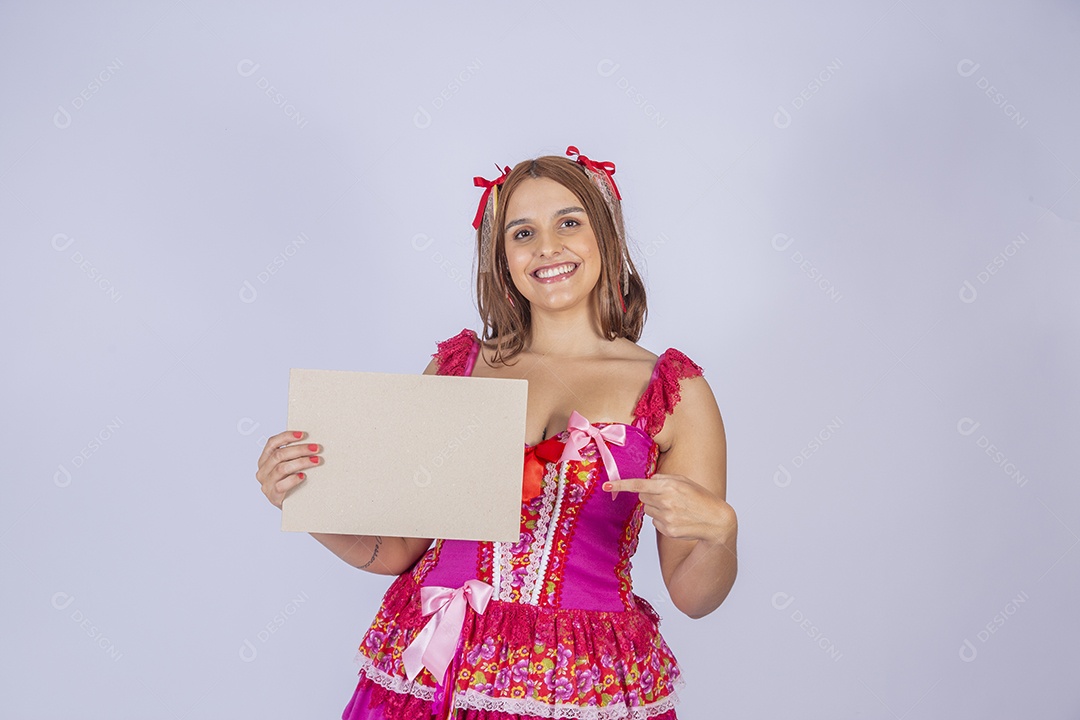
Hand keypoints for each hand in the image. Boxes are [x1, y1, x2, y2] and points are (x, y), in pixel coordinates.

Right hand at [256, 430, 320, 508]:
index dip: (287, 436)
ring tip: (316, 460)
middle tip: (316, 448)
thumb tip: (310, 442)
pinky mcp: (273, 496)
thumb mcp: (289, 466)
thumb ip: (292, 455)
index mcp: (264, 460)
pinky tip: (303, 476)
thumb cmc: (292, 482)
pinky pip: (282, 485)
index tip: (303, 434)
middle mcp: (263, 471)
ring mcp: (266, 484)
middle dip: (300, 449)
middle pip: (279, 455)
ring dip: (301, 462)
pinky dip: (293, 479)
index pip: (272, 443)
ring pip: (282, 468)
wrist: (294, 506)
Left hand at [602, 473, 736, 544]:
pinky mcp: (667, 530)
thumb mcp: (684, 481)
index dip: (620, 485)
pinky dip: (662, 520)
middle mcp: (665, 501)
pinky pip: (654, 522)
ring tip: (676, 509)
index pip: (638, 485)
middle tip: (667, 497)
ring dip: (657, 508)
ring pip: (648, 510)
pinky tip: (678, 519)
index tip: (606, 486)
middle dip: (650, 496)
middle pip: (641, 498)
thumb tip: (646, 482)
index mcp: (669, 486)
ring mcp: (666, 518)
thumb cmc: (700, 497)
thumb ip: (663, 479)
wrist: (716, 521)